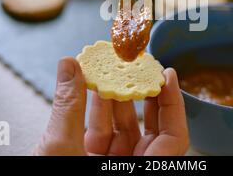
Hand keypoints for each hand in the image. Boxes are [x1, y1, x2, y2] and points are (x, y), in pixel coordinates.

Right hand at [34, 57, 188, 155]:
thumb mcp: (58, 150)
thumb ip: (68, 106)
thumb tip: (69, 67)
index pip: (173, 139)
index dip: (174, 105)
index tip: (168, 75)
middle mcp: (131, 172)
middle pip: (151, 131)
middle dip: (144, 96)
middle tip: (141, 67)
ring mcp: (113, 170)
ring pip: (125, 130)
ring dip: (116, 99)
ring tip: (111, 71)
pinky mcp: (93, 163)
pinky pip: (104, 135)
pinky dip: (98, 112)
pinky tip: (92, 90)